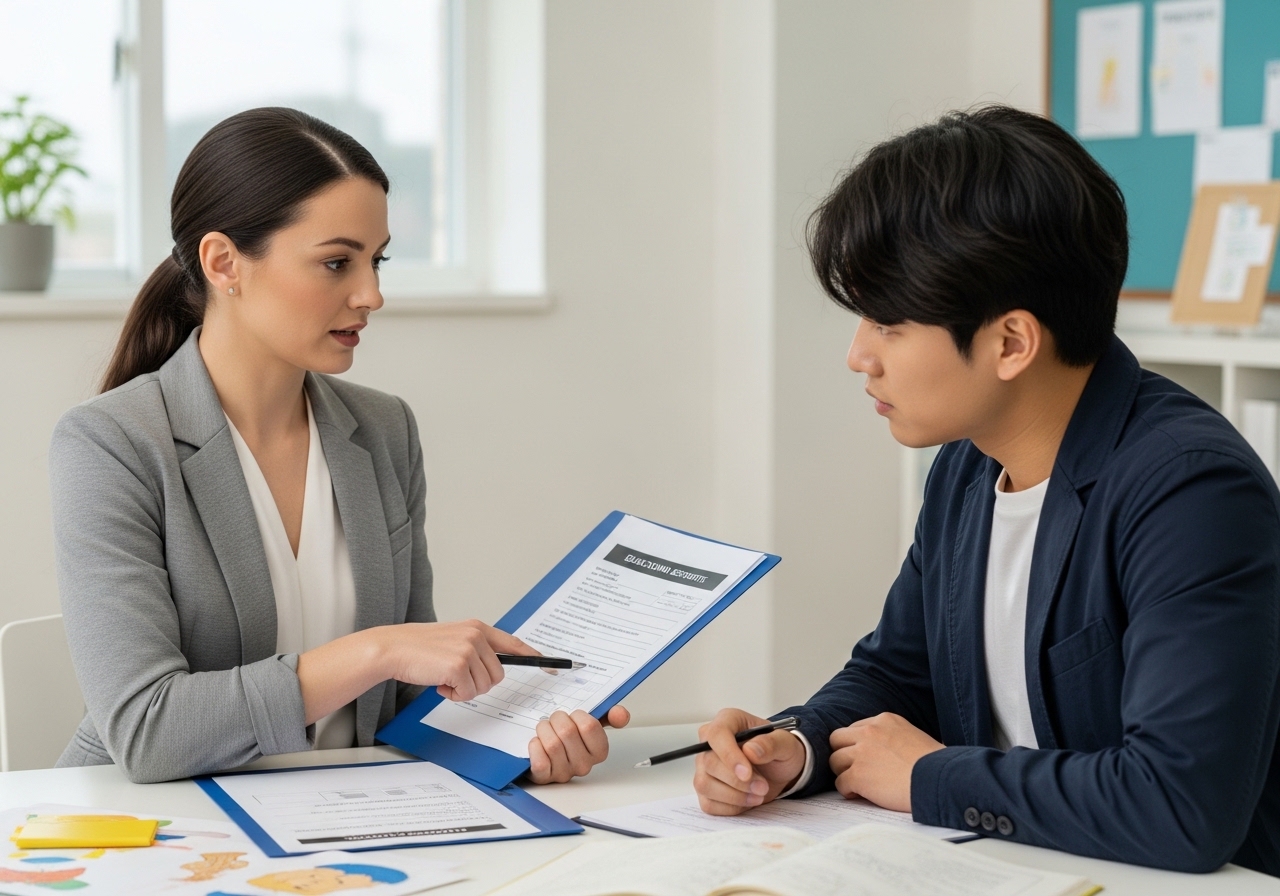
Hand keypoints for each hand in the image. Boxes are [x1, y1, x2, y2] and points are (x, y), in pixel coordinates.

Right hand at [381, 619, 535, 701]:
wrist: (393, 648)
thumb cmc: (419, 648)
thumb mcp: (453, 639)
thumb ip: (475, 649)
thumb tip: (494, 670)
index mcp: (477, 628)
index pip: (514, 643)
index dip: (534, 657)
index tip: (552, 667)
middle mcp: (476, 636)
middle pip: (499, 675)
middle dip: (478, 684)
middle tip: (456, 678)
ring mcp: (468, 650)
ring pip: (484, 686)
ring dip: (464, 690)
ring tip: (444, 677)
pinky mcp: (458, 665)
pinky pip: (468, 693)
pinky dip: (453, 695)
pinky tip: (438, 682)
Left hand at [527, 705, 630, 783]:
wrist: (544, 754)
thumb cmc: (566, 739)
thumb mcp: (589, 724)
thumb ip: (608, 715)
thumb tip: (621, 714)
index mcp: (598, 751)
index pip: (589, 726)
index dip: (577, 716)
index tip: (574, 717)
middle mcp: (583, 765)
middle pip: (567, 732)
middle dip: (557, 720)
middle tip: (556, 722)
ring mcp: (564, 773)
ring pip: (551, 744)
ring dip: (543, 731)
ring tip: (545, 731)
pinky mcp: (544, 778)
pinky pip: (539, 760)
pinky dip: (535, 747)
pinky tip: (537, 744)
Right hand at [693, 708, 805, 815]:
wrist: (780, 770)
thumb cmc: (779, 750)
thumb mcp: (785, 744)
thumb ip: (771, 744)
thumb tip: (750, 750)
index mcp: (728, 721)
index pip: (717, 734)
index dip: (729, 755)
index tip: (747, 773)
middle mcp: (710, 742)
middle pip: (709, 762)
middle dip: (738, 781)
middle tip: (762, 787)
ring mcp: (705, 766)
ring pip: (704, 784)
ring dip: (734, 796)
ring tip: (758, 794)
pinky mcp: (707, 788)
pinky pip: (708, 803)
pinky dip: (730, 807)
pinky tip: (747, 801)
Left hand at [828, 713, 943, 812]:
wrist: (939, 780)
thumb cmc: (935, 765)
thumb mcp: (914, 737)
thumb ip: (893, 738)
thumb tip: (883, 752)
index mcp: (884, 720)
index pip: (855, 728)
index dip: (857, 745)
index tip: (864, 758)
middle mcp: (870, 732)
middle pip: (837, 739)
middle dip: (843, 755)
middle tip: (855, 769)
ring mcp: (861, 753)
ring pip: (835, 760)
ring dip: (844, 772)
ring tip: (859, 784)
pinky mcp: (857, 774)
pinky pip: (840, 783)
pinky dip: (848, 790)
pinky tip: (861, 794)